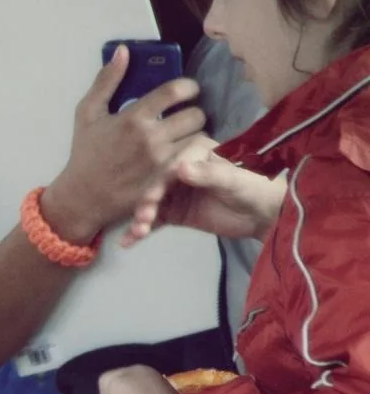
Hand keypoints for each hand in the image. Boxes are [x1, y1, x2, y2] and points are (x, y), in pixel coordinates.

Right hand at [41, 45, 207, 244]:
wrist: (83, 197)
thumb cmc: (86, 153)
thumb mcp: (87, 113)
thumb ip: (107, 81)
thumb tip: (123, 51)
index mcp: (134, 118)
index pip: (176, 91)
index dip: (189, 86)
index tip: (187, 90)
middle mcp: (152, 139)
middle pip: (196, 115)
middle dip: (194, 111)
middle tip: (185, 115)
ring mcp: (161, 162)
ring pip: (199, 139)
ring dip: (196, 134)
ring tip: (185, 135)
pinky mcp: (167, 181)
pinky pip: (195, 160)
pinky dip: (195, 154)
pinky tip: (186, 153)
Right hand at [121, 139, 283, 245]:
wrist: (266, 215)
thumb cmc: (256, 188)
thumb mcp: (234, 179)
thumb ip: (208, 174)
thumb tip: (179, 167)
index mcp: (196, 152)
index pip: (171, 165)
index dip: (160, 182)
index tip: (152, 198)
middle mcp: (181, 169)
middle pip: (157, 185)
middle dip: (147, 202)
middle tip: (143, 218)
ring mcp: (176, 192)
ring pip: (152, 203)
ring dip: (141, 218)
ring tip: (137, 233)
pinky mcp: (174, 212)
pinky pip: (155, 220)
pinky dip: (141, 230)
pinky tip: (127, 241)